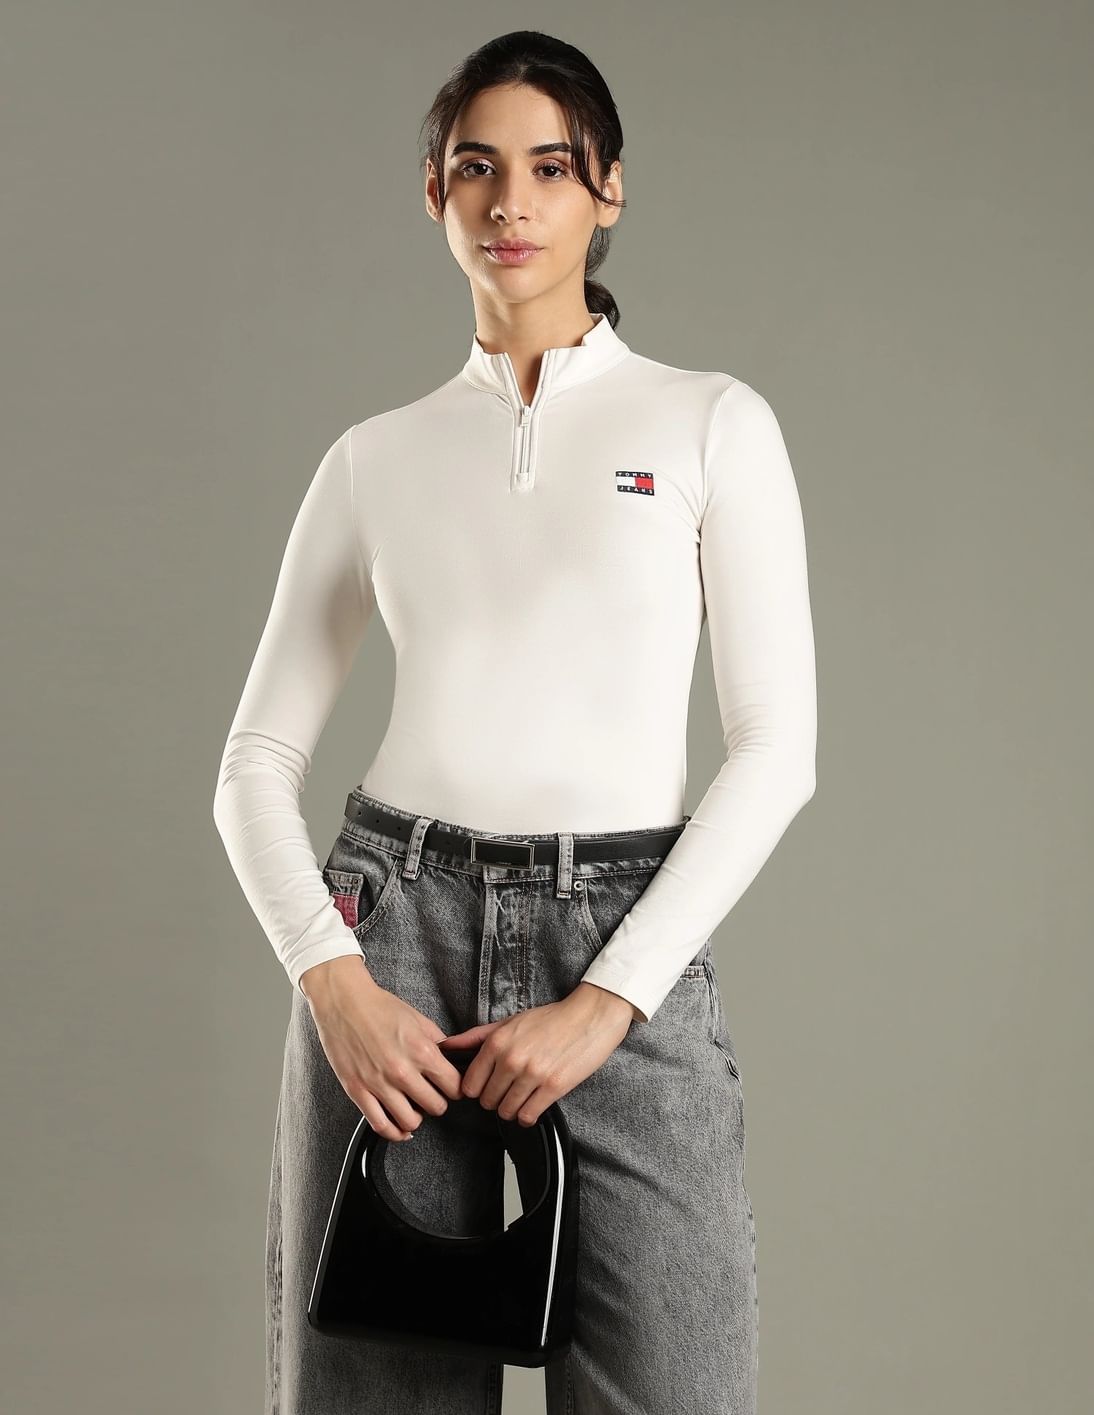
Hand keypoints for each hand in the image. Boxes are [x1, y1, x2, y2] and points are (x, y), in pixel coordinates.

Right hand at [301, 955, 463, 1141]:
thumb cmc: (378, 1006)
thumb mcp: (417, 1018)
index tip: (451, 1087)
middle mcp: (402, 1071)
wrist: (343, 1001)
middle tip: (433, 1096)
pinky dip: (394, 1132)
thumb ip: (436, 1040)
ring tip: (415, 1109)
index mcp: (421, 1051)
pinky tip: (399, 1128)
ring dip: (417, 1118)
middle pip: (436, 1107)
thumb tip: (449, 1057)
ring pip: (410, 1122)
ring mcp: (378, 1084)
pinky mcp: (357, 1091)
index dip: (456, 1088)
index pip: (453, 1086)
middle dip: (438, 1103)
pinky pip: (380, 1125)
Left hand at [439, 983, 635, 1127]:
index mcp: (497, 1042)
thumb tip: (446, 1045)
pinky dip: (528, 1115)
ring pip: (506, 1111)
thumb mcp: (509, 1022)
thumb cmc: (550, 1019)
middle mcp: (511, 1059)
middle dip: (495, 1099)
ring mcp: (532, 1075)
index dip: (476, 1089)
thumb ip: (476, 1036)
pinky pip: (528, 1116)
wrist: (589, 1016)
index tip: (486, 1087)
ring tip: (521, 1097)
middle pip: (487, 1101)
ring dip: (512, 1109)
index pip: (469, 1085)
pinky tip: (533, 1104)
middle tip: (507, 1090)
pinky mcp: (553, 1087)